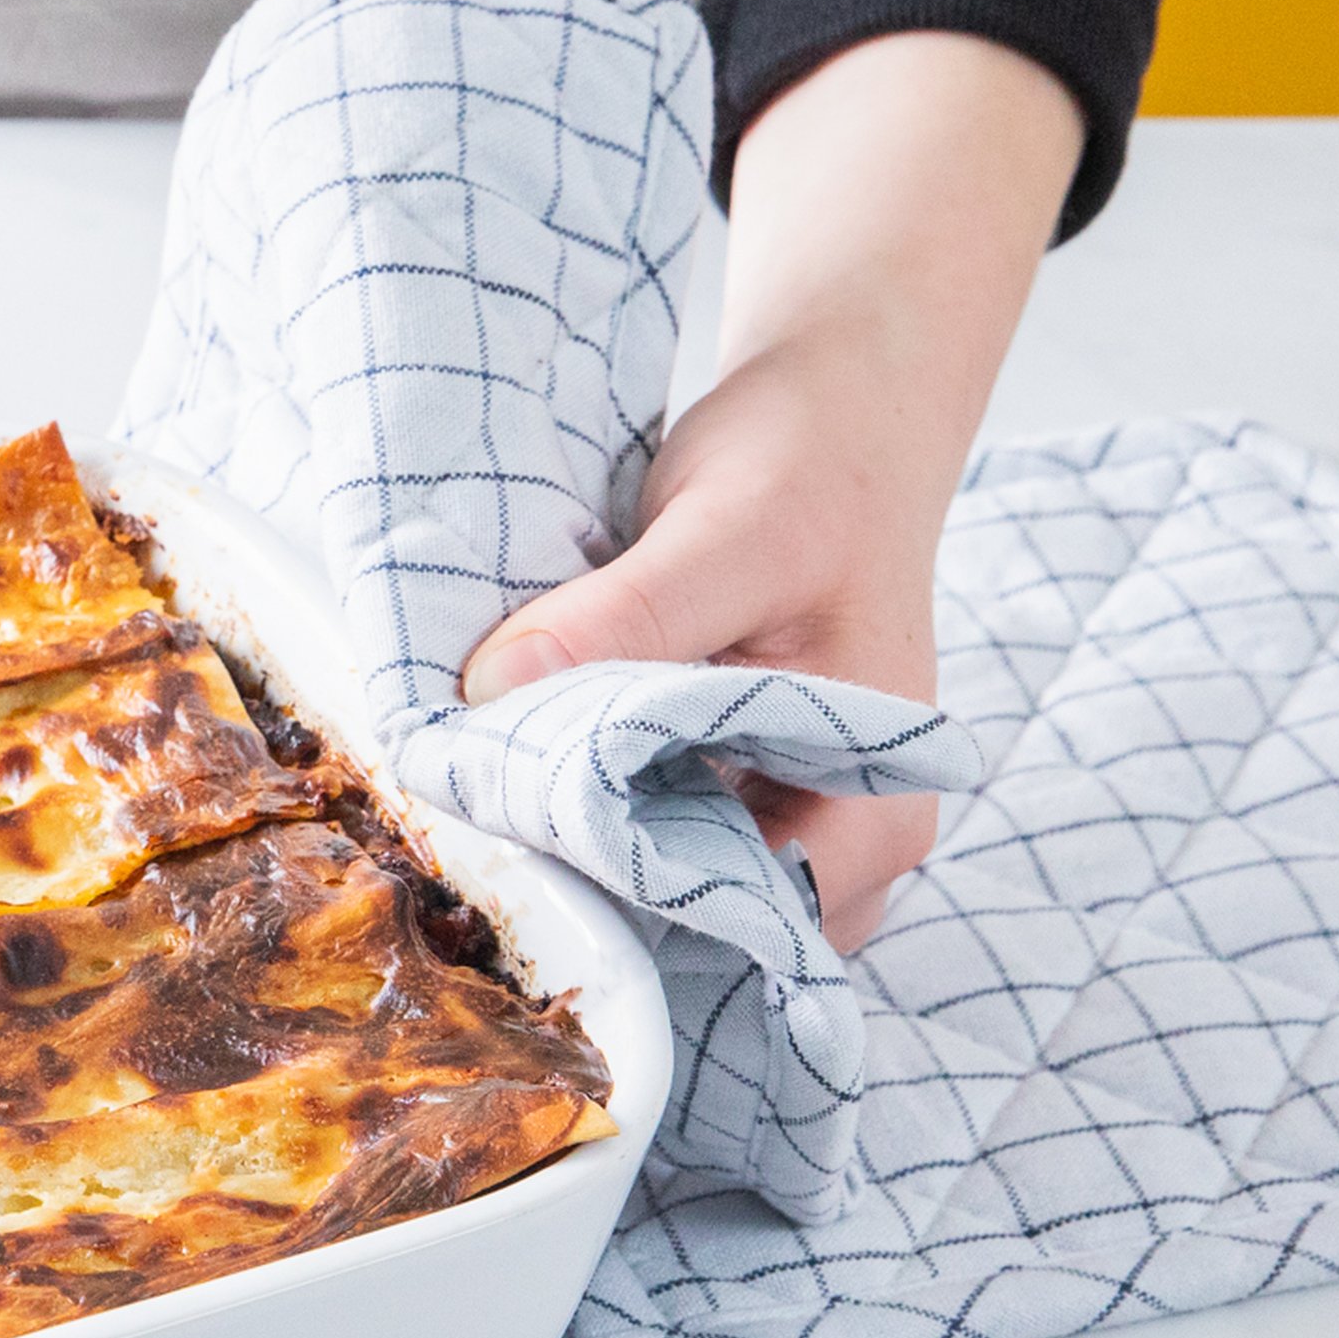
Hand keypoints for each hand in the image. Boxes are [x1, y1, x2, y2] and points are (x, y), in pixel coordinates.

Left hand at [458, 33, 1080, 947]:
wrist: (838, 409)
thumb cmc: (812, 470)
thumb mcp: (730, 532)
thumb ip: (627, 619)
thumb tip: (493, 691)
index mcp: (874, 815)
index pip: (739, 923)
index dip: (621, 904)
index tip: (507, 853)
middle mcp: (838, 842)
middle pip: (693, 927)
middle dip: (583, 891)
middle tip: (464, 837)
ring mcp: (778, 818)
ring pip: (658, 888)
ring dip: (571, 851)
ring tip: (476, 801)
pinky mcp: (719, 780)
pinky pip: (641, 829)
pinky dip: (576, 809)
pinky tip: (505, 772)